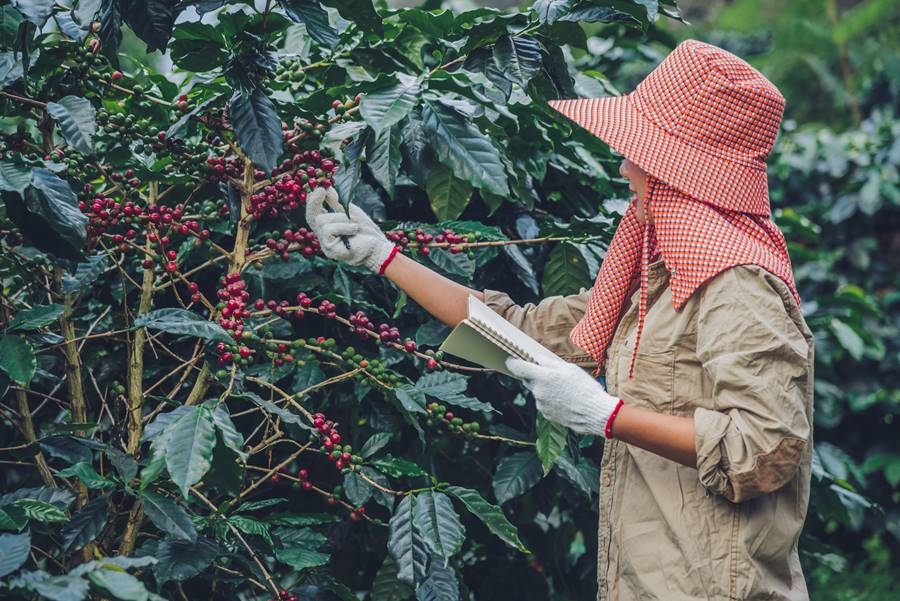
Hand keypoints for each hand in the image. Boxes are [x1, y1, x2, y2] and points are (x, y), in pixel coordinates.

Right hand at [305, 186, 395, 273]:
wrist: (378, 248)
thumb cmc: (366, 231)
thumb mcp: (350, 212)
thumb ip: (337, 202)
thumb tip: (326, 187)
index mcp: (327, 226)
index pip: (313, 213)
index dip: (312, 200)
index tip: (319, 187)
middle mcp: (323, 236)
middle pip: (310, 217)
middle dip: (314, 202)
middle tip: (322, 190)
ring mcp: (325, 244)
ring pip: (322, 221)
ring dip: (340, 218)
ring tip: (354, 224)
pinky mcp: (330, 250)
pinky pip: (329, 230)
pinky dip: (343, 226)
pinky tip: (354, 229)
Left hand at [505, 355, 622, 437]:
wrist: (595, 413)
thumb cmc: (585, 388)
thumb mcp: (570, 368)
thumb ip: (549, 363)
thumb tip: (537, 359)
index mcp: (543, 377)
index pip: (517, 368)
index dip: (512, 362)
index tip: (511, 359)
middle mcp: (538, 391)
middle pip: (528, 380)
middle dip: (535, 375)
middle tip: (552, 375)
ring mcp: (541, 404)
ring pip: (537, 392)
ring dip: (545, 389)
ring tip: (564, 390)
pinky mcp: (546, 414)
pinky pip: (544, 403)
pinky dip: (550, 400)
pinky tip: (565, 400)